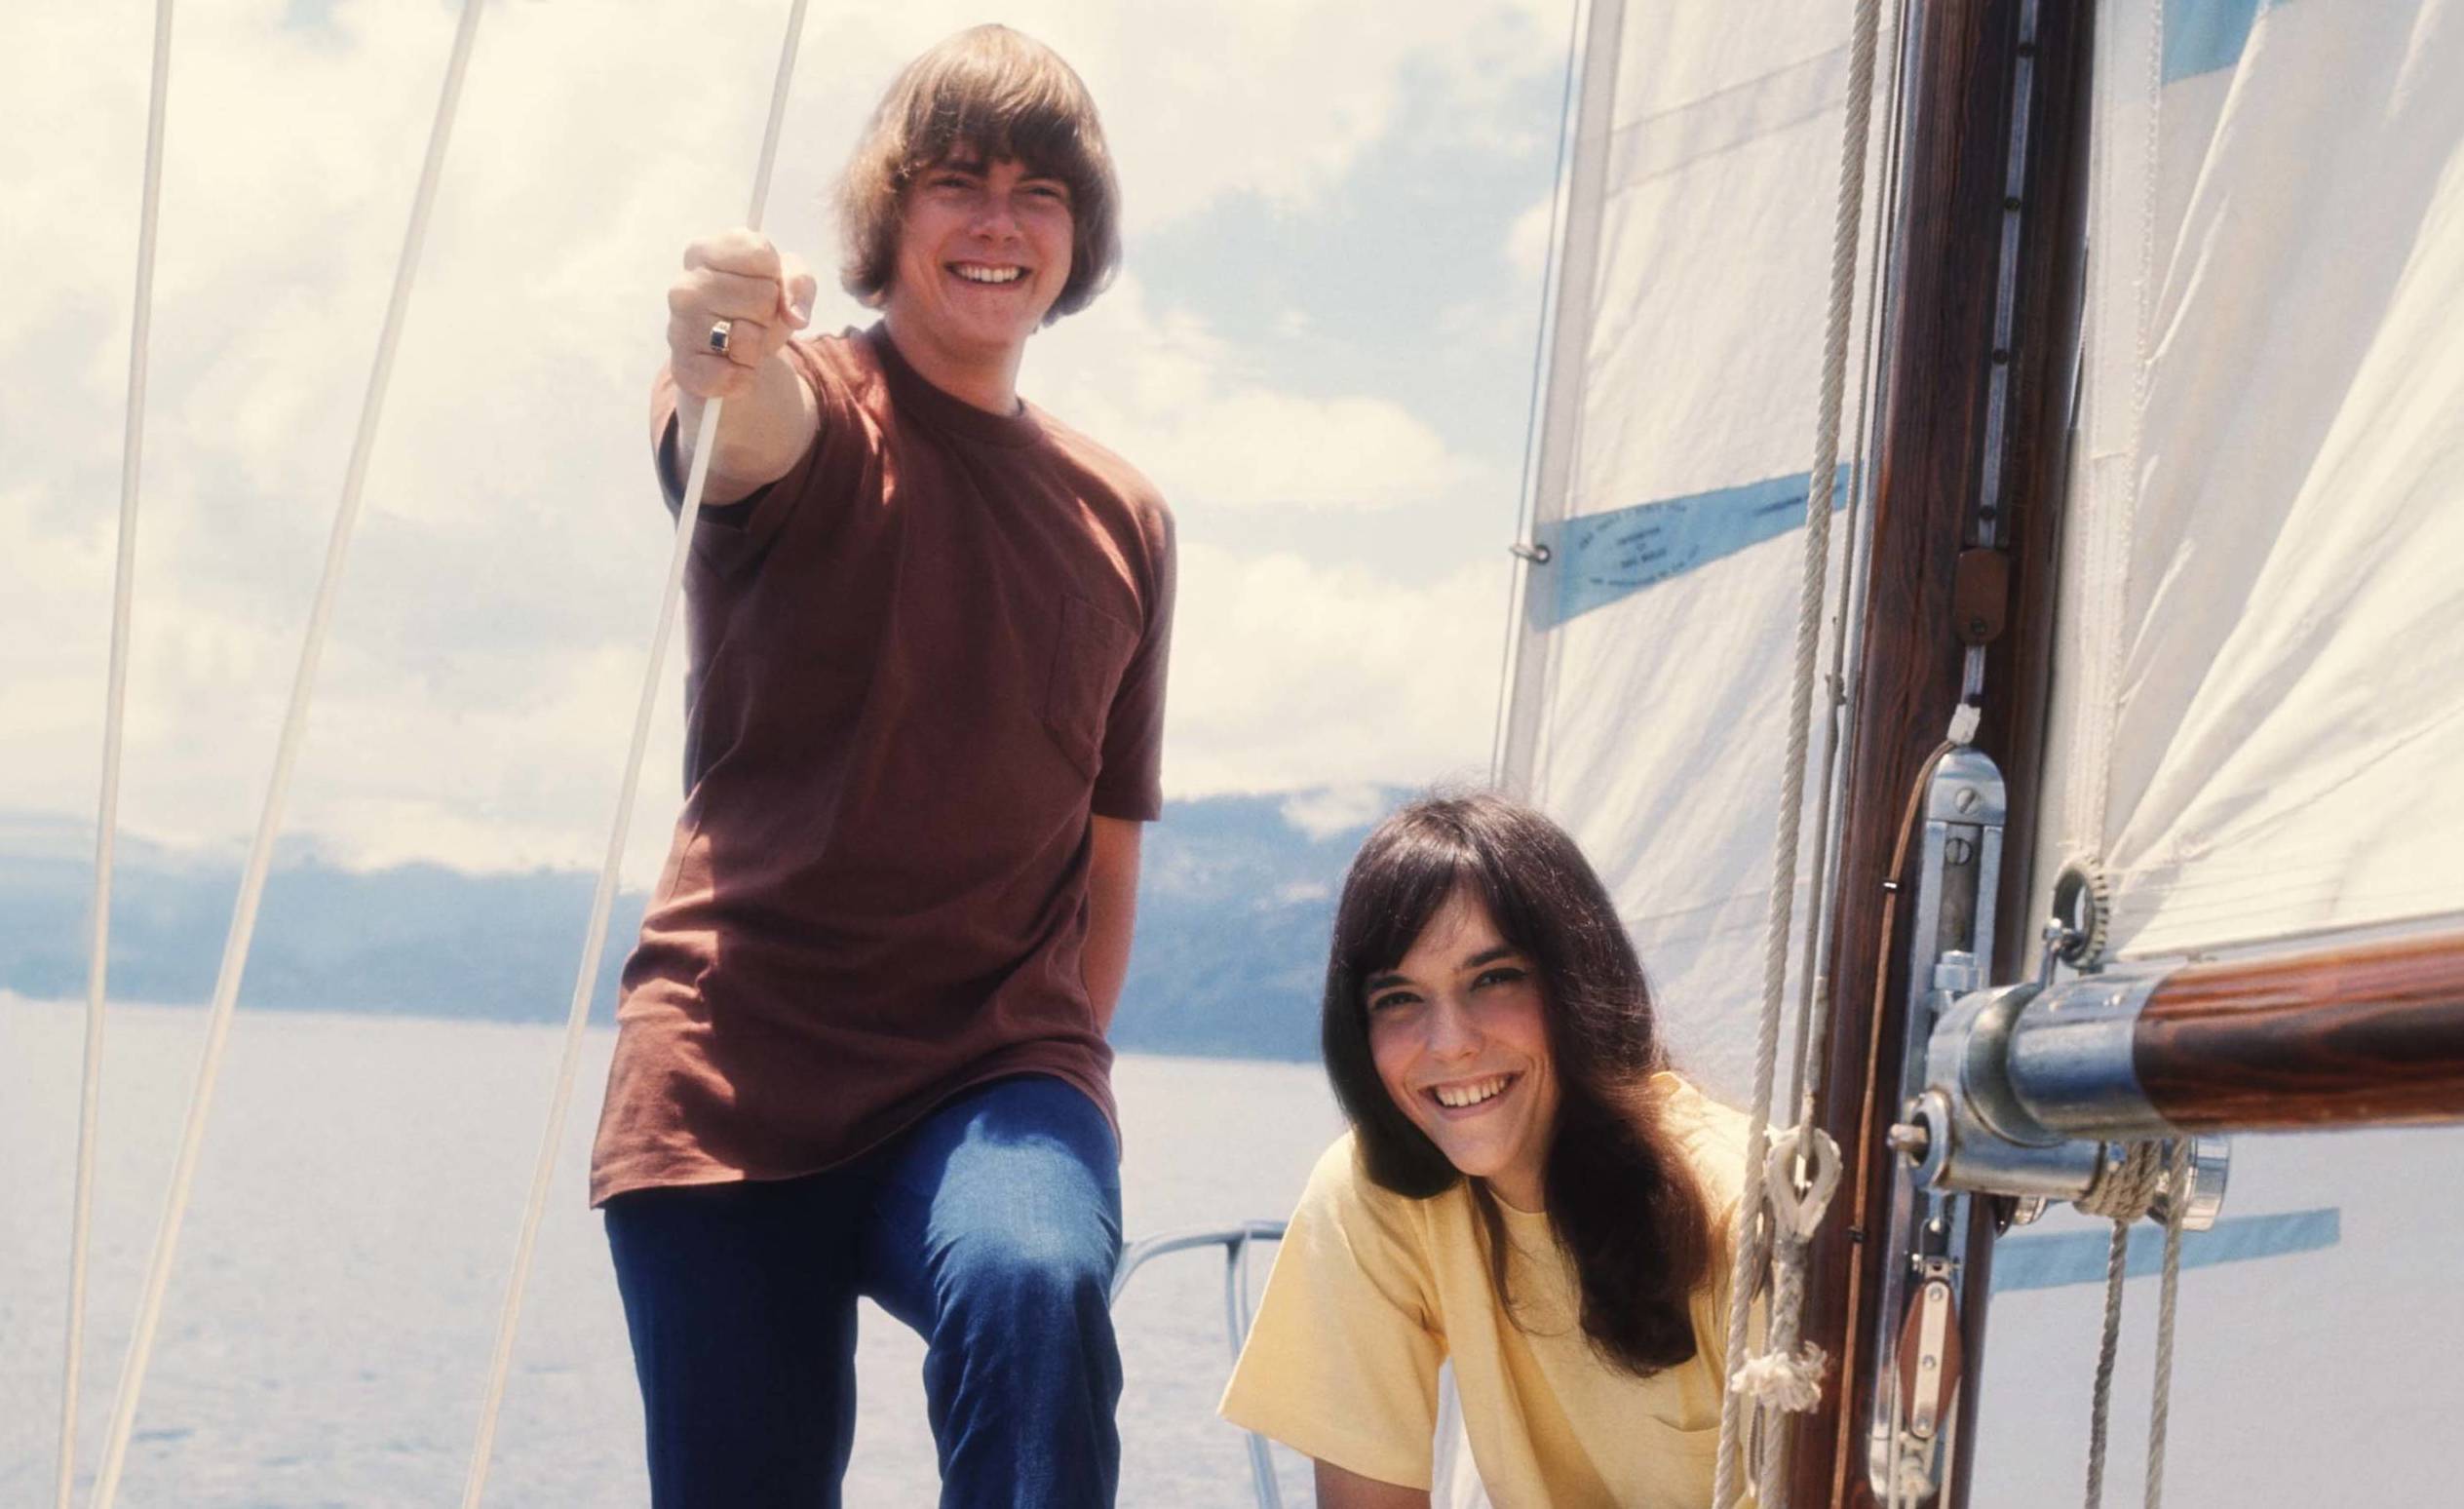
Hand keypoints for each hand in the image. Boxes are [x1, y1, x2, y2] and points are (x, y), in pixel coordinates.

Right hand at [665, 229, 816, 400]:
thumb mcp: (787, 280)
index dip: (774, 273)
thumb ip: (799, 282)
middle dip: (769, 313)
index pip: (760, 254)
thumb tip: (796, 316)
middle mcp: (684, 286)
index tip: (764, 281)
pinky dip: (744, 376)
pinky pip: (733, 376)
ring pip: (749, 338)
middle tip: (753, 318)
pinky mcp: (683, 368)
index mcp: (704, 251)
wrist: (736, 351)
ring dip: (758, 346)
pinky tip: (731, 365)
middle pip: (763, 297)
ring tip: (742, 340)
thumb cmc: (758, 304)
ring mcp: (678, 327)